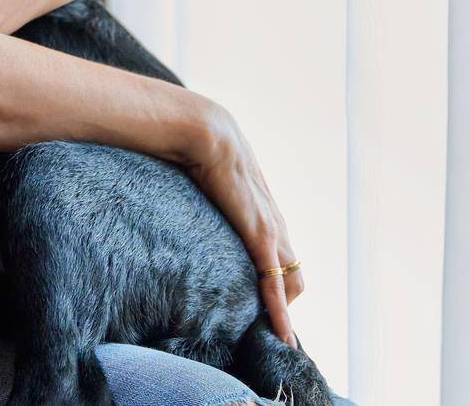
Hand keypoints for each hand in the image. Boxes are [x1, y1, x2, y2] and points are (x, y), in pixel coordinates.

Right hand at [177, 99, 303, 346]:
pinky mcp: (261, 236)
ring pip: (291, 283)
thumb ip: (201, 192)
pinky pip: (274, 283)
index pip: (279, 255)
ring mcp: (270, 229)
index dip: (275, 280)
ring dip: (283, 312)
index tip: (260, 302)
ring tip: (275, 339)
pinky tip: (281, 335)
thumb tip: (175, 189)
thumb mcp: (204, 177)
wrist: (204, 130)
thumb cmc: (195, 146)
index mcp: (260, 209)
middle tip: (267, 327)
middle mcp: (273, 221)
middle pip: (293, 274)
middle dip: (284, 302)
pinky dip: (279, 313)